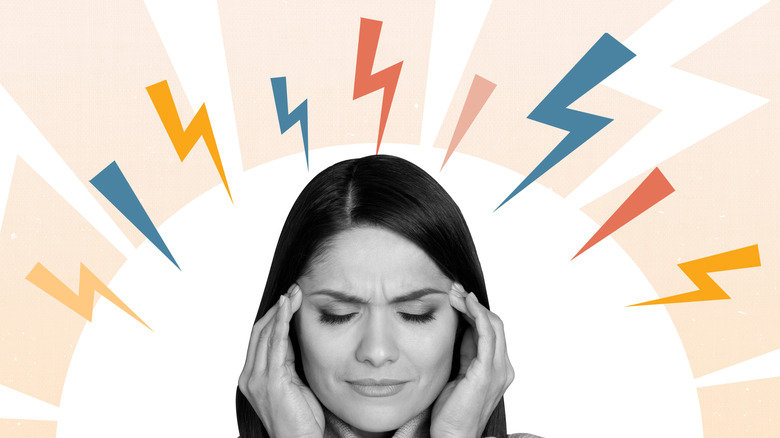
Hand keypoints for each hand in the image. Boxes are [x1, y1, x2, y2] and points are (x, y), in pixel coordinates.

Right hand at [238, 284, 323, 437]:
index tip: (289, 299)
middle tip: (294, 290)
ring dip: (281, 311)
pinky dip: (281, 323)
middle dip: (277, 308)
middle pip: (259, 331)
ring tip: (295, 293)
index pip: (260, 338)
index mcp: (252, 377)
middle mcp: (250, 376)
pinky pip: (275, 345)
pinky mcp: (270, 381)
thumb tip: (292, 340)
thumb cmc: (300, 419)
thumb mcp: (293, 384)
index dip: (274, 316)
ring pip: (266, 334)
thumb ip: (287, 363)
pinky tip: (288, 309)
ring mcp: (257, 379)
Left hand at [430, 283, 514, 437]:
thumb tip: (463, 327)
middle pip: (495, 324)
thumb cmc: (452, 410)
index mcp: (499, 368)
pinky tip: (465, 304)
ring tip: (454, 293)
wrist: (452, 435)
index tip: (457, 296)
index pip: (492, 330)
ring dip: (473, 305)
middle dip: (474, 304)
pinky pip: (486, 336)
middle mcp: (504, 368)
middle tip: (454, 289)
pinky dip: (477, 316)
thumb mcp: (459, 372)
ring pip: (493, 325)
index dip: (476, 311)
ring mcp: (498, 370)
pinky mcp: (486, 373)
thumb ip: (466, 352)